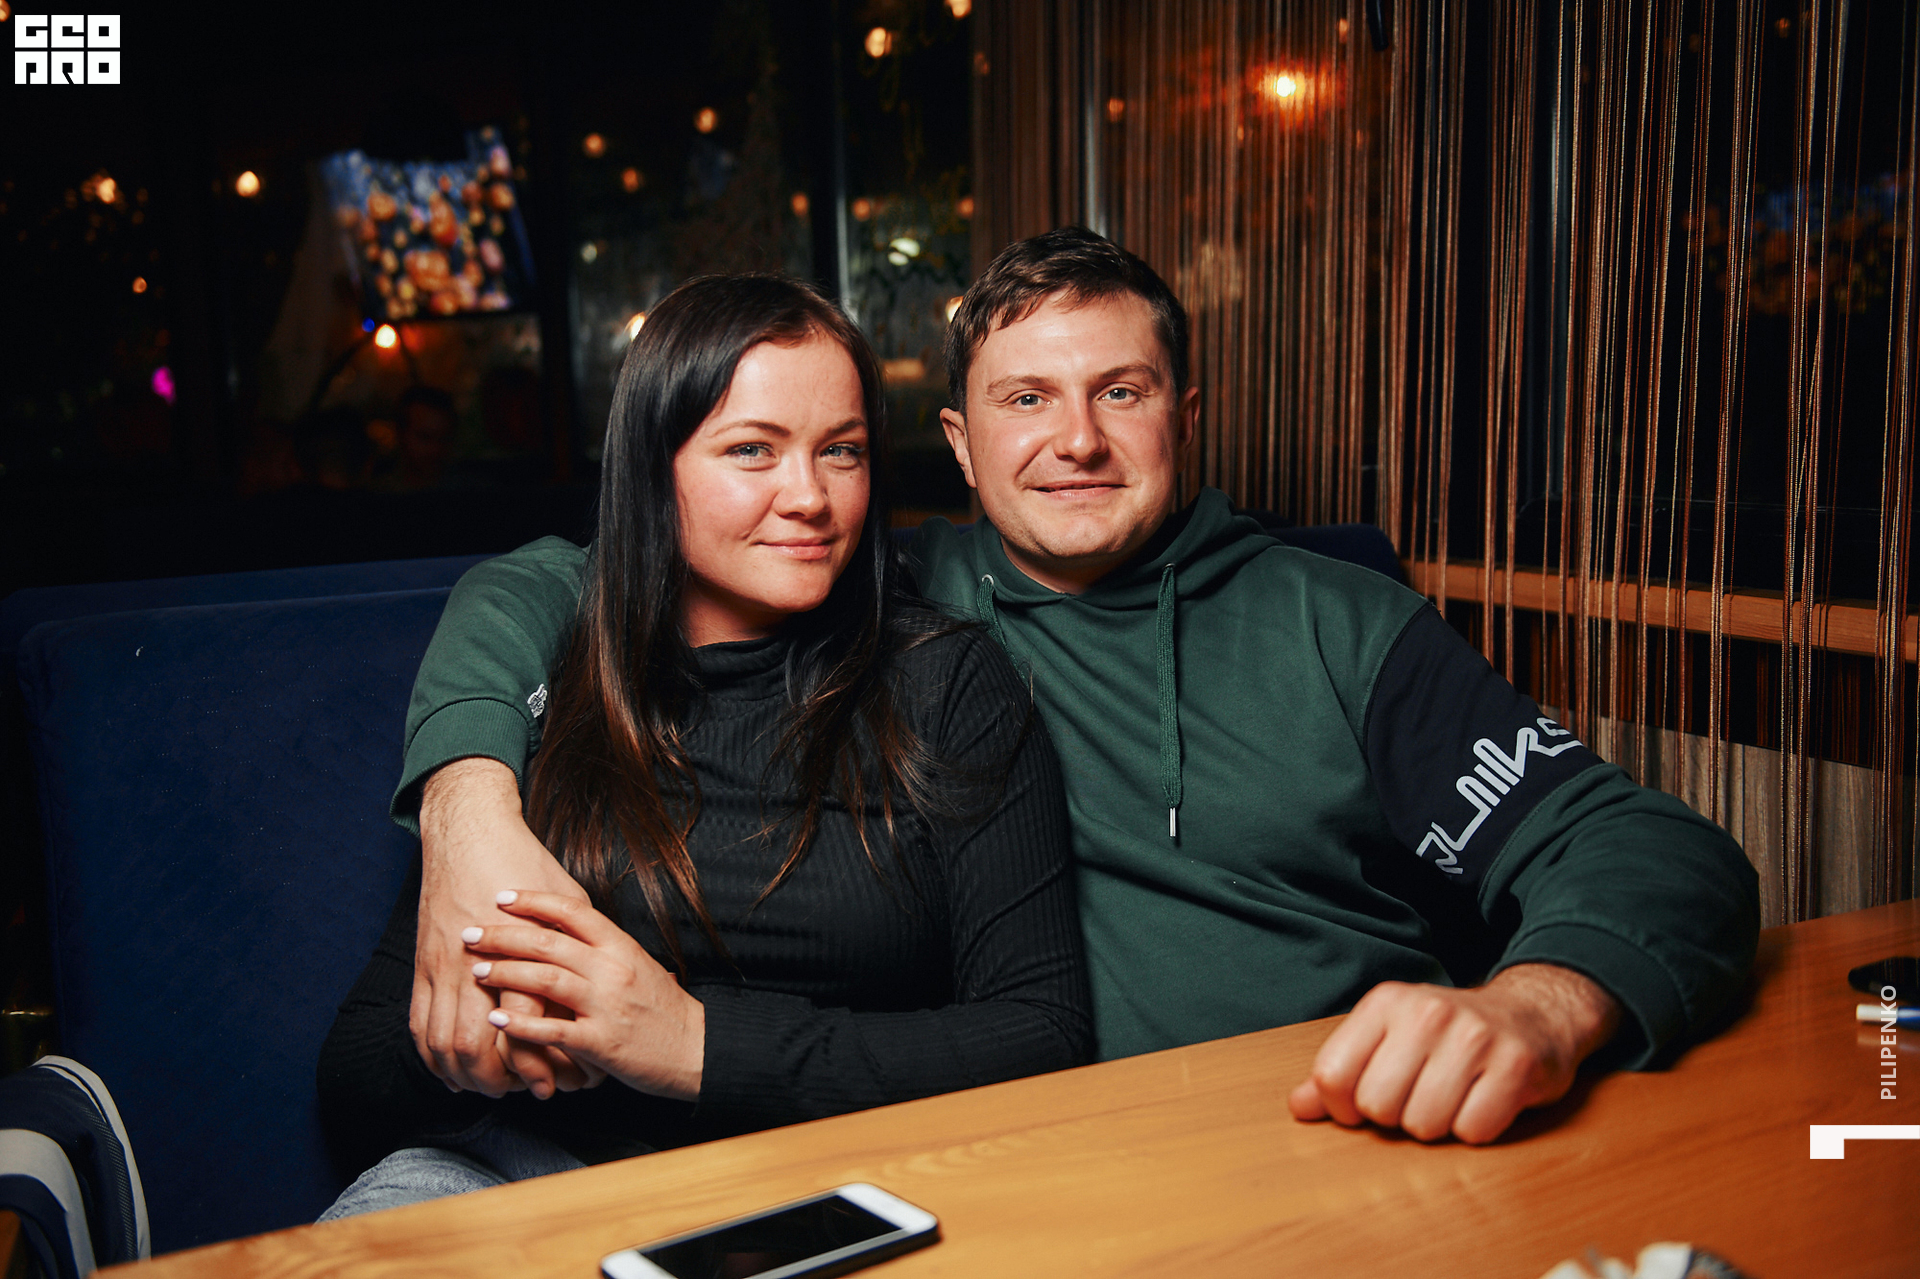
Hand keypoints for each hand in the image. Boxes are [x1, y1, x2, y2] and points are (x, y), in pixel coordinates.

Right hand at [412, 758, 601, 1098]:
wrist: (470, 829)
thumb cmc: (525, 861)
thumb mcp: (567, 899)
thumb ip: (578, 943)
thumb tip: (600, 982)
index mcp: (516, 950)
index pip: (526, 1023)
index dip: (541, 1061)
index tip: (559, 1083)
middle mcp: (473, 963)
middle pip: (478, 1046)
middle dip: (499, 1080)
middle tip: (522, 1093)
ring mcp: (442, 965)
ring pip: (442, 1043)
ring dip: (462, 1075)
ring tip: (487, 1090)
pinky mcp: (423, 963)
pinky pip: (419, 1023)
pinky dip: (431, 1055)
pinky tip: (449, 1070)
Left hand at [468, 889, 705, 1101]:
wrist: (696, 1050)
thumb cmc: (663, 1010)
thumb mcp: (638, 966)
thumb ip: (603, 950)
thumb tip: (565, 929)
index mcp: (622, 947)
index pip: (573, 911)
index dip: (534, 900)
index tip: (502, 896)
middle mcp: (613, 970)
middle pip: (549, 941)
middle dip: (504, 935)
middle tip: (470, 932)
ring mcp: (607, 1006)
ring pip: (547, 980)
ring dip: (506, 973)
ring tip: (477, 970)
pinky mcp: (602, 1043)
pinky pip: (554, 1030)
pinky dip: (522, 1024)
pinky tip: (498, 1019)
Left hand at [1287, 963, 1619, 1143]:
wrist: (1533, 1015)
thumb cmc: (1449, 1036)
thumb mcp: (1389, 1038)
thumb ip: (1342, 1071)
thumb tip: (1300, 1107)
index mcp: (1385, 1003)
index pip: (1332, 1076)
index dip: (1344, 1107)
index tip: (1367, 1104)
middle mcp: (1427, 1012)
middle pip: (1378, 1106)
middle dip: (1396, 1116)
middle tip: (1420, 1096)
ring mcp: (1474, 1037)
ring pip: (1424, 1124)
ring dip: (1438, 1125)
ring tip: (1453, 1097)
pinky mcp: (1516, 1065)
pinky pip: (1474, 1130)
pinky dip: (1477, 1129)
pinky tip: (1483, 1101)